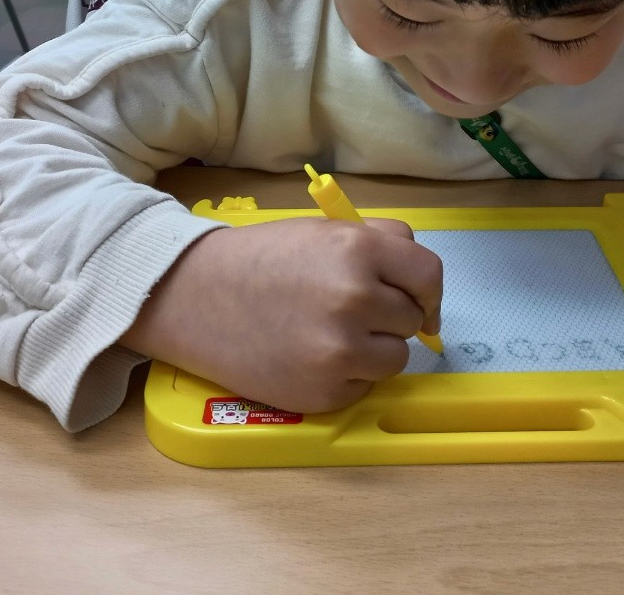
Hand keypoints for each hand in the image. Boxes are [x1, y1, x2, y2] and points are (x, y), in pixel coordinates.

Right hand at [122, 218, 441, 413]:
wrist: (194, 298)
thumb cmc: (260, 260)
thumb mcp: (323, 230)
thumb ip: (378, 242)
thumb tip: (423, 285)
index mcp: (358, 250)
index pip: (429, 275)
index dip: (428, 291)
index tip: (422, 303)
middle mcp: (356, 299)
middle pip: (412, 320)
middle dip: (389, 317)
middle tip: (348, 311)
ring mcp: (341, 351)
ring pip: (395, 358)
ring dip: (373, 350)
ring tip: (327, 334)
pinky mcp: (325, 392)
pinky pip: (363, 387)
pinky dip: (345, 376)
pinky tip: (308, 356)